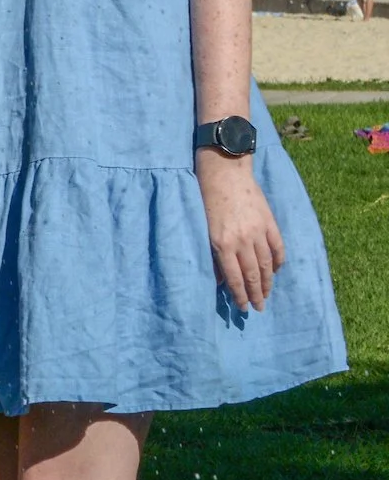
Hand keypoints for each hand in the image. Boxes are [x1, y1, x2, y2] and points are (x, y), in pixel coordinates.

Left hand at [197, 148, 284, 312]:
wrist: (224, 171)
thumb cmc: (205, 198)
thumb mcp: (202, 228)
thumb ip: (211, 253)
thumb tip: (219, 278)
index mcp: (222, 244)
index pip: (234, 278)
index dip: (240, 295)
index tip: (244, 308)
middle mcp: (242, 240)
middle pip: (253, 275)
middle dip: (256, 294)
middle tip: (259, 308)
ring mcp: (258, 231)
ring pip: (267, 264)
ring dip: (267, 282)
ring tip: (267, 295)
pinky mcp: (269, 222)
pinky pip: (278, 247)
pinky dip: (278, 261)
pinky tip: (276, 270)